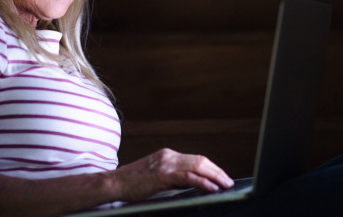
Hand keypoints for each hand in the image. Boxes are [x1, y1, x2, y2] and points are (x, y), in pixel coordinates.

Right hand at [109, 148, 233, 202]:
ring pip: (198, 166)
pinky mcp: (162, 175)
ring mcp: (165, 163)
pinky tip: (212, 187)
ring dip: (215, 176)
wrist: (114, 184)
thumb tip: (192, 185)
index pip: (195, 159)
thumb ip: (172, 178)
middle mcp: (168, 156)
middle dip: (217, 171)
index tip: (222, 176)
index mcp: (167, 155)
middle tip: (228, 181)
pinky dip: (203, 182)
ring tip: (225, 185)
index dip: (211, 167)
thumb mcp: (156, 178)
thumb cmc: (132, 185)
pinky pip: (188, 177)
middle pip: (200, 160)